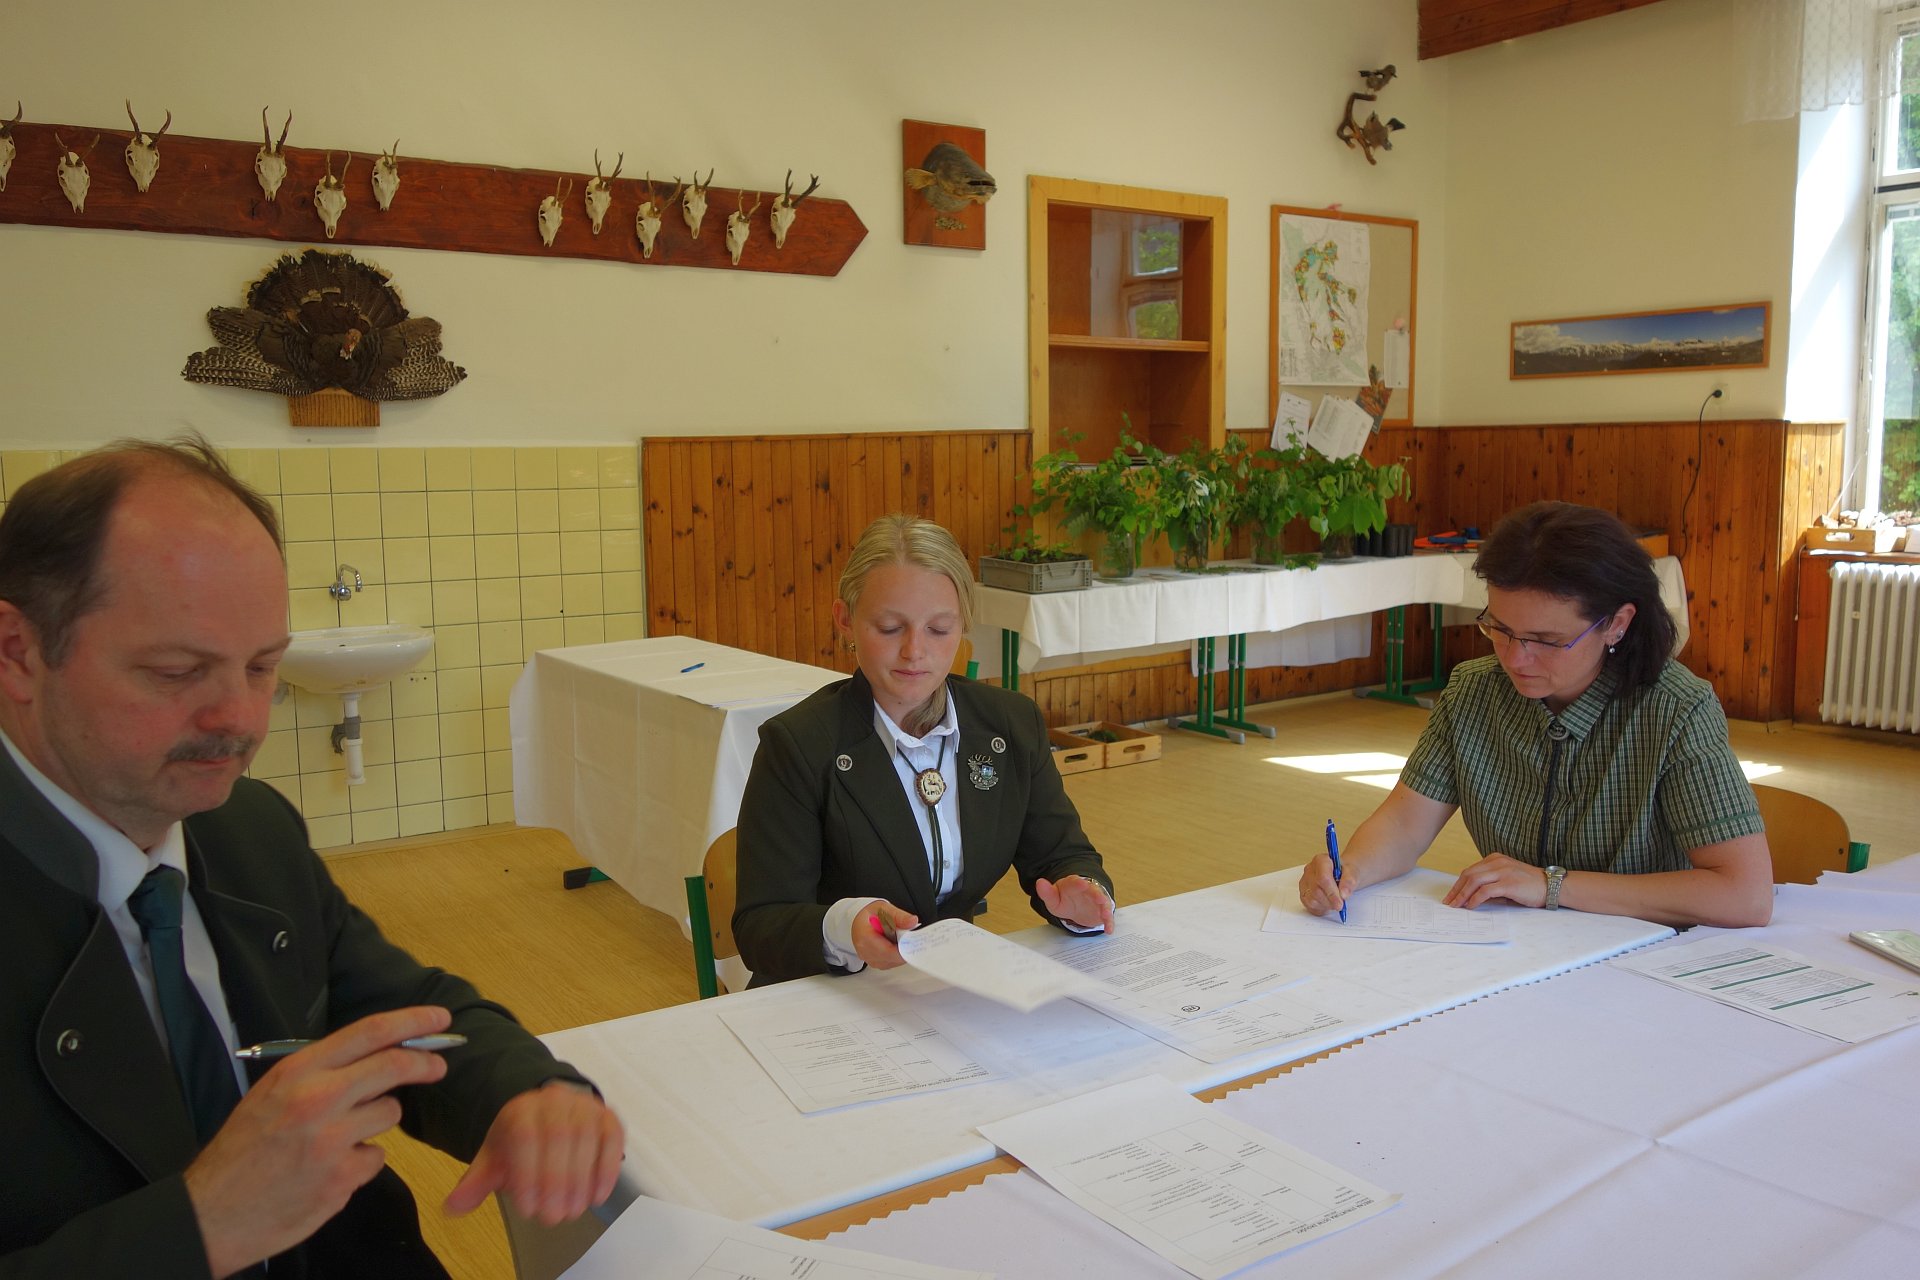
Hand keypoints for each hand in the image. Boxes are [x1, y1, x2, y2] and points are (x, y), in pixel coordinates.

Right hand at [185, 1006, 454, 1279]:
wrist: (212, 1213)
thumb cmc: (243, 1150)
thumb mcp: (271, 1094)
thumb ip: (321, 1073)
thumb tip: (378, 1052)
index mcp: (298, 1071)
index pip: (370, 1032)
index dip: (413, 1021)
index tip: (440, 1018)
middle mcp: (317, 1098)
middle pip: (393, 1066)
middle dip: (424, 1064)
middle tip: (437, 1066)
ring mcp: (332, 1140)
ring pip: (390, 1114)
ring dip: (377, 1121)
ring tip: (338, 1136)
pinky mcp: (341, 1178)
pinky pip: (376, 1157)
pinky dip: (362, 1162)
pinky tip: (330, 1169)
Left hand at [445, 1080, 624, 1224]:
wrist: (548, 1111)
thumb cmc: (520, 1140)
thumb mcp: (495, 1157)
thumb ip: (476, 1182)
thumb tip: (452, 1206)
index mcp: (520, 1109)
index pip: (525, 1137)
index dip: (528, 1175)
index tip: (528, 1209)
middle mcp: (554, 1100)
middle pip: (559, 1137)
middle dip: (557, 1182)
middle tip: (554, 1217)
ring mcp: (584, 1106)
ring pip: (587, 1138)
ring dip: (582, 1180)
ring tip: (573, 1211)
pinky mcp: (607, 1116)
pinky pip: (612, 1139)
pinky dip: (607, 1169)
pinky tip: (597, 1195)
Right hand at [850, 899, 919, 969]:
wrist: (857, 920)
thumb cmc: (869, 915)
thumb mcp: (884, 909)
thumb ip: (899, 916)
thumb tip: (912, 921)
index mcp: (865, 938)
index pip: (888, 951)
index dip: (904, 948)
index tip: (914, 941)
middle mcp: (865, 952)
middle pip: (892, 958)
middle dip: (904, 949)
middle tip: (909, 936)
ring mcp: (869, 959)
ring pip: (892, 962)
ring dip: (900, 952)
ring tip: (899, 938)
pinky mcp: (874, 962)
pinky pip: (890, 963)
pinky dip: (896, 955)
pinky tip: (895, 944)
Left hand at [1036, 875, 1113, 931]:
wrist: (1076, 904)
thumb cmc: (1064, 899)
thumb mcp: (1053, 898)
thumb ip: (1046, 892)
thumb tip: (1039, 882)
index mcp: (1074, 884)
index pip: (1076, 882)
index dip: (1079, 883)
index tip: (1082, 884)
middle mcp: (1088, 890)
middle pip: (1093, 891)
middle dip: (1097, 894)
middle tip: (1099, 898)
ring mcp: (1096, 901)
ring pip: (1103, 902)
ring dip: (1105, 908)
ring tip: (1105, 915)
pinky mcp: (1101, 912)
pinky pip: (1107, 917)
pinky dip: (1109, 923)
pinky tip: (1108, 930)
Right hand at [1297, 851, 1346, 916]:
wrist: (1342, 875)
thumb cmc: (1345, 872)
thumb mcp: (1353, 872)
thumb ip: (1349, 881)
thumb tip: (1344, 894)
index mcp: (1320, 860)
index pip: (1323, 878)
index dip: (1331, 892)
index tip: (1340, 902)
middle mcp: (1309, 871)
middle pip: (1316, 890)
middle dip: (1331, 901)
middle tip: (1341, 905)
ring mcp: (1304, 883)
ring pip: (1312, 900)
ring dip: (1327, 905)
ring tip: (1336, 901)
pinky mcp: (1303, 894)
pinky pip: (1310, 906)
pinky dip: (1321, 909)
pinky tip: (1328, 903)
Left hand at [1443, 853, 1547, 909]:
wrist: (1551, 886)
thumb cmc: (1529, 885)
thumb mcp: (1506, 879)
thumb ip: (1490, 883)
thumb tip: (1470, 897)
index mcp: (1495, 859)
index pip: (1470, 871)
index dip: (1458, 884)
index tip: (1451, 895)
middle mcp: (1497, 862)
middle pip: (1469, 875)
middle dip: (1456, 890)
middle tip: (1449, 902)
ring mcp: (1503, 871)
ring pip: (1474, 881)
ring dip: (1462, 895)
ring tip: (1457, 906)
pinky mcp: (1508, 883)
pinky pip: (1485, 891)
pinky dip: (1475, 899)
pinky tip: (1471, 906)